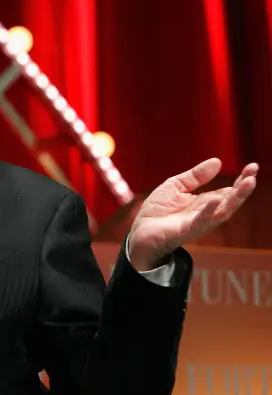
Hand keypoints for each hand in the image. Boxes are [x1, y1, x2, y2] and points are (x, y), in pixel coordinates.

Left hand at [128, 158, 257, 270]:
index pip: (228, 191)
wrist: (140, 232)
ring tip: (248, 183)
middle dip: (243, 188)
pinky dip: (208, 212)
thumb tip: (217, 161)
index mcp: (205, 202)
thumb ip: (195, 176)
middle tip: (254, 172)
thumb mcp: (176, 186)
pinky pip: (200, 221)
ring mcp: (198, 223)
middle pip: (230, 200)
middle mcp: (206, 213)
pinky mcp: (186, 231)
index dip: (241, 179)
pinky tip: (215, 200)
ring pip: (222, 212)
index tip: (253, 166)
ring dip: (236, 198)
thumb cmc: (158, 211)